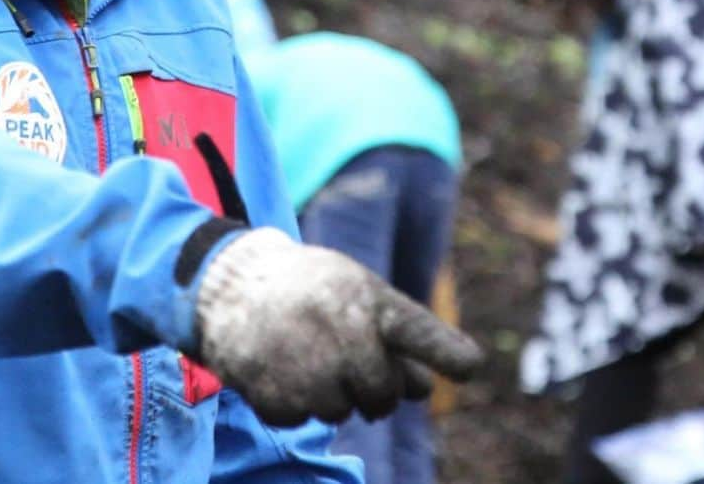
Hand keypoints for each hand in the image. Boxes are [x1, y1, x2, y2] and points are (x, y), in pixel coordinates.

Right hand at [193, 228, 481, 426]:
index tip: (469, 366)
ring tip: (305, 351)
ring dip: (329, 393)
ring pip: (341, 412)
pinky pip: (300, 419)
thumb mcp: (358, 294)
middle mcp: (344, 334)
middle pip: (384, 398)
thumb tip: (426, 391)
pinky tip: (279, 364)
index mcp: (370, 302)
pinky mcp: (275, 396)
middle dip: (374, 391)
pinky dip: (292, 400)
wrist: (233, 284)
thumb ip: (395, 339)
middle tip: (348, 361)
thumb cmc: (311, 289)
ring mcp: (309, 368)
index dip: (445, 351)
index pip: (417, 331)